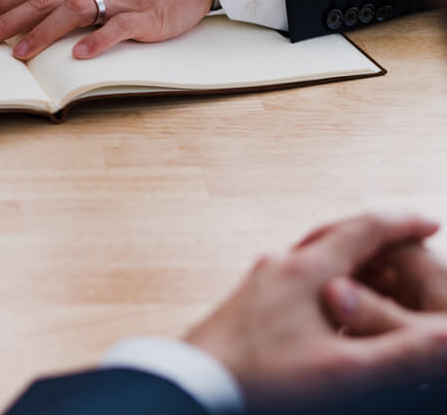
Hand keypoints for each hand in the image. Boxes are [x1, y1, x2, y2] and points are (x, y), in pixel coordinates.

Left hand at [0, 0, 215, 59]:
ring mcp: (119, 0)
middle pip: (43, 1)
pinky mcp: (144, 16)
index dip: (1, 3)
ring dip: (45, 32)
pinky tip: (80, 54)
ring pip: (74, 11)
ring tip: (20, 53)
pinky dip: (99, 40)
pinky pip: (119, 27)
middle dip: (7, 20)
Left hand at [183, 213, 446, 406]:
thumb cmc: (259, 380)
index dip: (402, 223)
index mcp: (303, 270)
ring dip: (346, 256)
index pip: (363, 229)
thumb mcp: (342, 372)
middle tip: (407, 241)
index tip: (431, 223)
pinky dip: (323, 280)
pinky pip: (292, 278)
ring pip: (309, 256)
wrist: (187, 386)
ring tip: (373, 271)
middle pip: (333, 235)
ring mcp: (257, 285)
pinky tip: (325, 306)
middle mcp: (276, 266)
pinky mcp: (244, 307)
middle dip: (374, 236)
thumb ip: (401, 351)